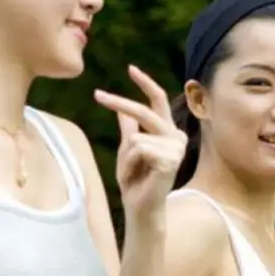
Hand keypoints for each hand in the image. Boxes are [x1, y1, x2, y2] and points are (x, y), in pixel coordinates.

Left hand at [94, 65, 186, 219]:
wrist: (140, 207)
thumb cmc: (135, 180)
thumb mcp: (127, 149)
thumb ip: (129, 129)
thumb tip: (123, 111)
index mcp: (168, 131)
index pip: (158, 100)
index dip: (145, 83)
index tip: (130, 68)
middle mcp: (176, 136)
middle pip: (144, 111)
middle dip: (119, 102)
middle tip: (97, 95)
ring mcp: (176, 148)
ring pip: (136, 137)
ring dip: (126, 156)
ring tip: (133, 171)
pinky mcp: (171, 160)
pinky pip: (139, 149)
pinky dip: (130, 163)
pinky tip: (139, 176)